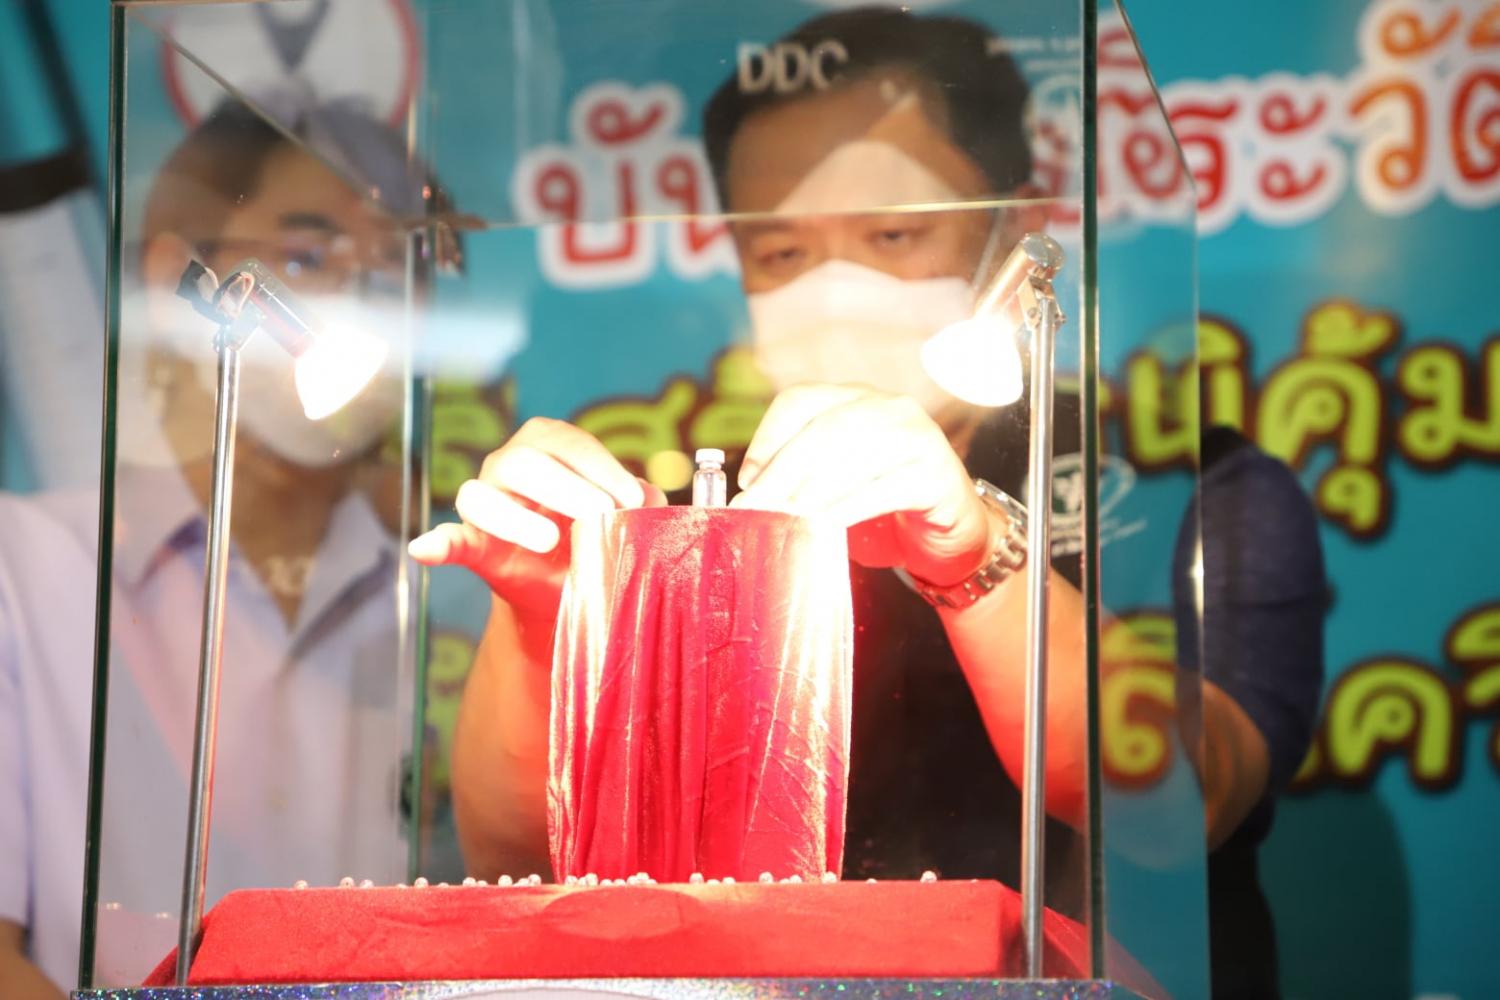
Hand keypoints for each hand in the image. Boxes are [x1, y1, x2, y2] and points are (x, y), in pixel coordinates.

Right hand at [407, 417, 665, 619]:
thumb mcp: (625, 521)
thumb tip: (652, 497)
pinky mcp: (472, 544)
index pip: (567, 442)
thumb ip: (639, 507)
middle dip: (567, 487)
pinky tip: (426, 549)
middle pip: (524, 462)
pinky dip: (437, 543)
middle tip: (602, 514)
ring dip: (516, 518)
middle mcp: (510, 465)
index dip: (601, 466)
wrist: (572, 591)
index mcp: (549, 447)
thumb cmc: (599, 540)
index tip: (632, 499)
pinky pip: (450, 539)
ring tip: (550, 541)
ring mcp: (485, 502)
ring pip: (482, 495)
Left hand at [731, 384, 994, 587]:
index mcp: (855, 400)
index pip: (800, 400)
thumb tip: (749, 495)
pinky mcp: (939, 473)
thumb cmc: (884, 514)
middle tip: (755, 507)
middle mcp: (889, 407)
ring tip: (783, 518)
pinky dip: (848, 508)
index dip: (767, 436)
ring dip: (810, 490)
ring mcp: (918, 436)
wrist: (952, 540)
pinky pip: (884, 488)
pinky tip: (824, 527)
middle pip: (823, 427)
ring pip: (852, 452)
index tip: (747, 480)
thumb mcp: (834, 488)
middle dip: (782, 470)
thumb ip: (799, 480)